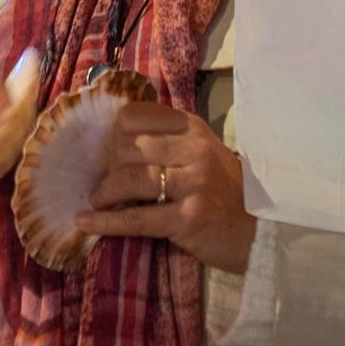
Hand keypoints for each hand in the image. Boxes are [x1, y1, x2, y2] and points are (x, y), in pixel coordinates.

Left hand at [77, 100, 257, 274]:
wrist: (260, 230)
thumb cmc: (224, 190)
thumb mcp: (199, 152)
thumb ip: (164, 142)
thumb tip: (110, 145)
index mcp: (191, 127)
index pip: (134, 115)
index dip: (114, 135)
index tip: (112, 153)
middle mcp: (192, 149)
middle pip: (127, 148)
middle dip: (108, 167)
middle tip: (107, 183)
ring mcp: (192, 183)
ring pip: (129, 179)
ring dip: (104, 193)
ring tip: (99, 201)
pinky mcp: (188, 218)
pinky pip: (136, 217)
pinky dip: (105, 222)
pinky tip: (85, 222)